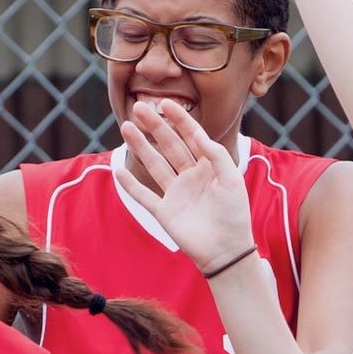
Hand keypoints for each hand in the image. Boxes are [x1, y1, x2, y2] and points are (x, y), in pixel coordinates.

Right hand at [114, 100, 255, 271]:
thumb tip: (198, 133)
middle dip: (154, 126)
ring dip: (140, 146)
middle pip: (169, 145)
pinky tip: (118, 170)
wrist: (227, 250)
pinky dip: (130, 184)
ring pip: (154, 164)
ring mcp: (175, 193)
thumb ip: (216, 155)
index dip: (179, 119)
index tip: (165, 103)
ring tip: (126, 127)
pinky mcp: (164, 212)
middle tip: (138, 108)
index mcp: (208, 166)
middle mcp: (189, 176)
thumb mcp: (232, 180)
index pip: (191, 136)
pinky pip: (143, 195)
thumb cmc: (235, 215)